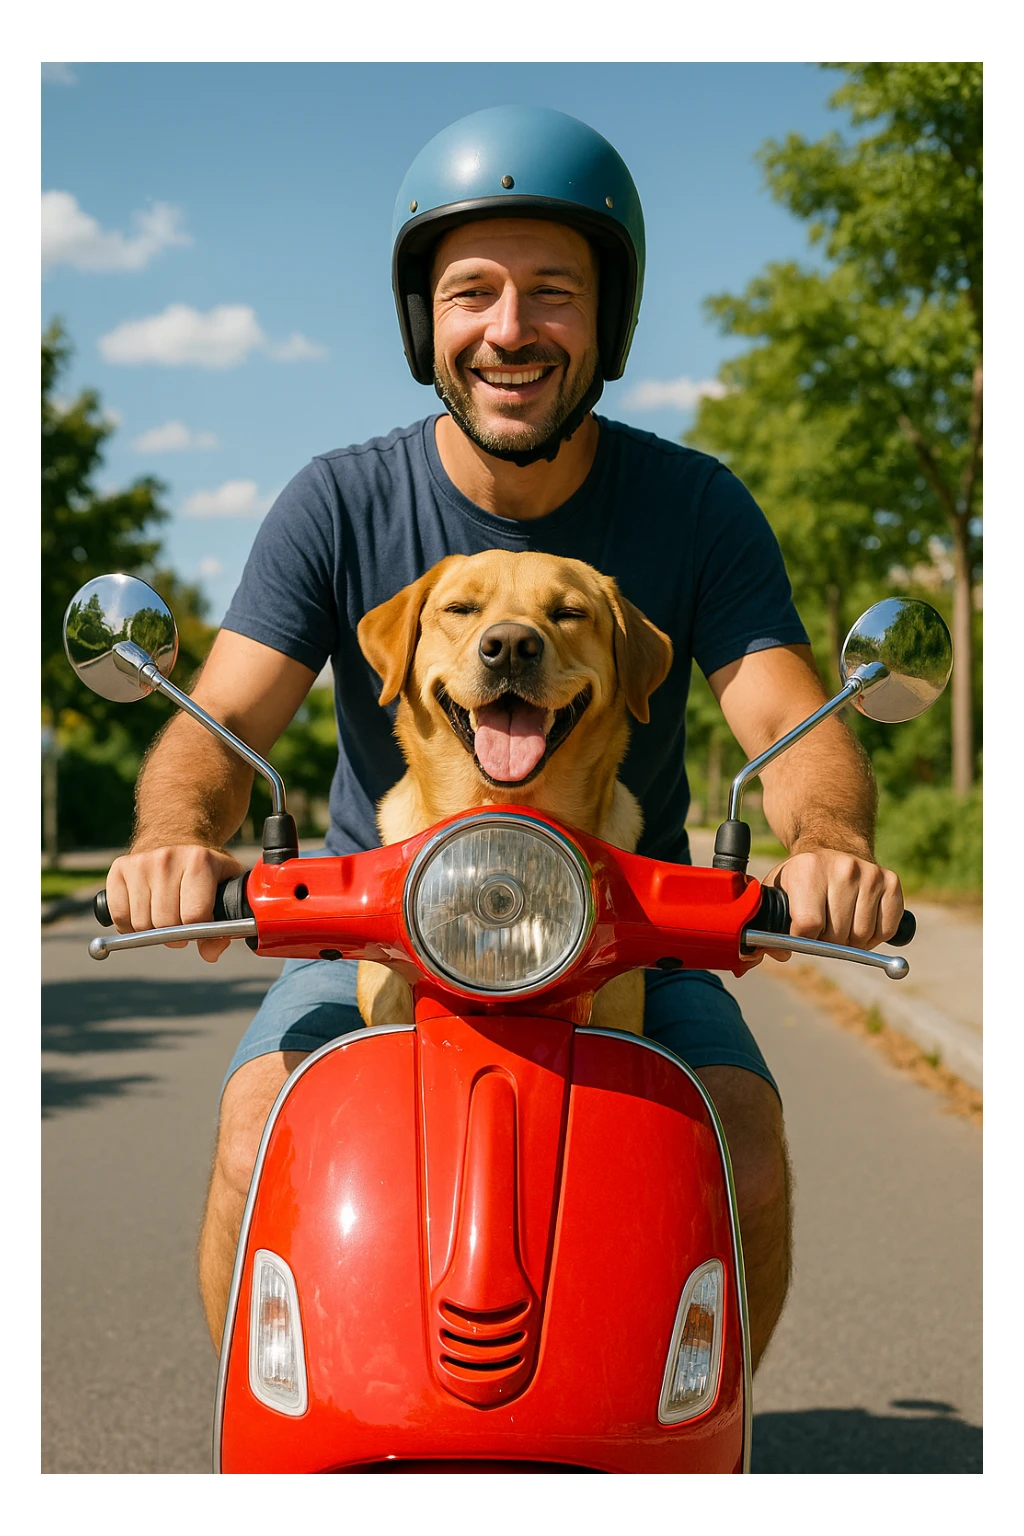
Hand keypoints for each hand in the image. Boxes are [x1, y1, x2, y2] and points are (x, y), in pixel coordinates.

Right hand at [105, 845, 243, 962]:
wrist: (174, 836)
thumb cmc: (204, 868)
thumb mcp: (225, 886)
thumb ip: (228, 922)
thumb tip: (209, 953)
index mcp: (200, 861)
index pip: (194, 917)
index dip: (198, 932)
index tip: (200, 928)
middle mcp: (167, 859)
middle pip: (165, 923)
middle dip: (175, 934)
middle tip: (181, 925)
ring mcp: (140, 863)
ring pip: (141, 923)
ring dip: (153, 930)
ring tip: (164, 916)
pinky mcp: (119, 868)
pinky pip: (120, 916)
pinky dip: (130, 925)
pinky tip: (144, 913)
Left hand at [762, 848, 903, 963]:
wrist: (832, 847)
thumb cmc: (801, 878)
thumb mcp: (777, 891)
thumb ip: (768, 922)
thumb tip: (777, 953)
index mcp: (808, 869)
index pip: (808, 925)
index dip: (803, 939)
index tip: (801, 934)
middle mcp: (843, 868)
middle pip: (837, 935)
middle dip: (827, 942)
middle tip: (822, 929)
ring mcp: (870, 874)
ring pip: (863, 936)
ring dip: (851, 941)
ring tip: (840, 924)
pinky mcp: (891, 881)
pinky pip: (886, 930)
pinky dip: (874, 936)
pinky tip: (860, 921)